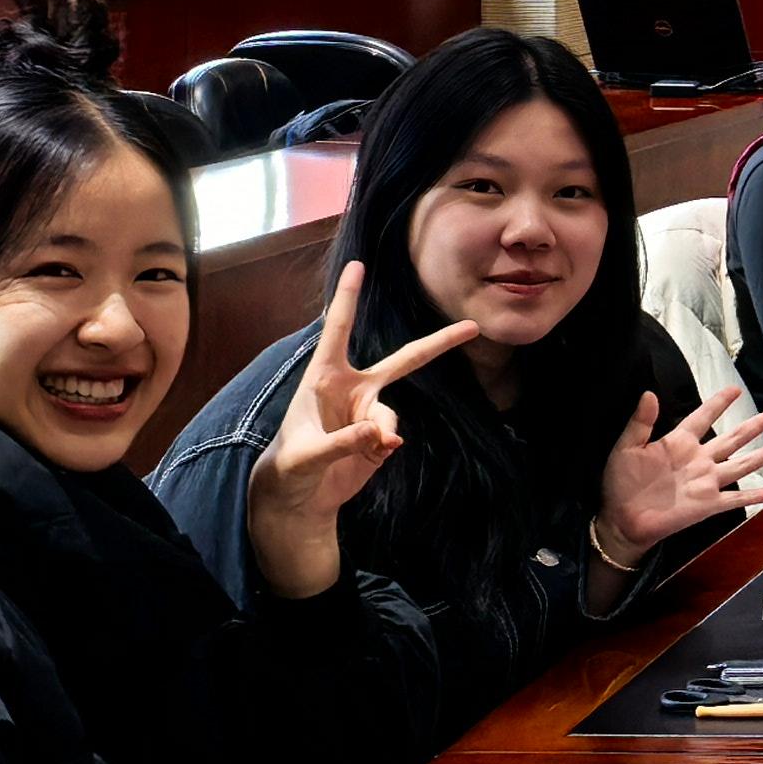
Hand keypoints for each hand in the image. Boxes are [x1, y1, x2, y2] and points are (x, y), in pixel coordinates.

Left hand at [241, 267, 479, 597]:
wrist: (299, 498)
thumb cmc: (290, 467)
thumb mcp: (306, 455)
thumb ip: (344, 441)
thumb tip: (385, 434)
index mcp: (325, 378)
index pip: (338, 330)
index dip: (348, 298)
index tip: (357, 265)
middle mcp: (352, 387)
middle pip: (405, 359)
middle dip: (440, 344)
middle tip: (472, 328)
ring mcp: (368, 411)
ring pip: (393, 412)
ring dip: (385, 430)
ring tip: (372, 448)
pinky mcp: (379, 435)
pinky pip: (394, 434)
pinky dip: (386, 446)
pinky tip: (371, 456)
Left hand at [597, 384, 762, 565]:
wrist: (621, 520)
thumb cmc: (621, 483)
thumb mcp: (626, 447)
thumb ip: (640, 422)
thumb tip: (649, 393)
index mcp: (679, 442)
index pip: (703, 417)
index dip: (719, 403)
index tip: (735, 390)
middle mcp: (699, 460)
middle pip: (733, 438)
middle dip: (755, 425)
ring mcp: (706, 482)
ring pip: (741, 464)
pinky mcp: (708, 504)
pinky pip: (736, 499)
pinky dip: (755, 495)